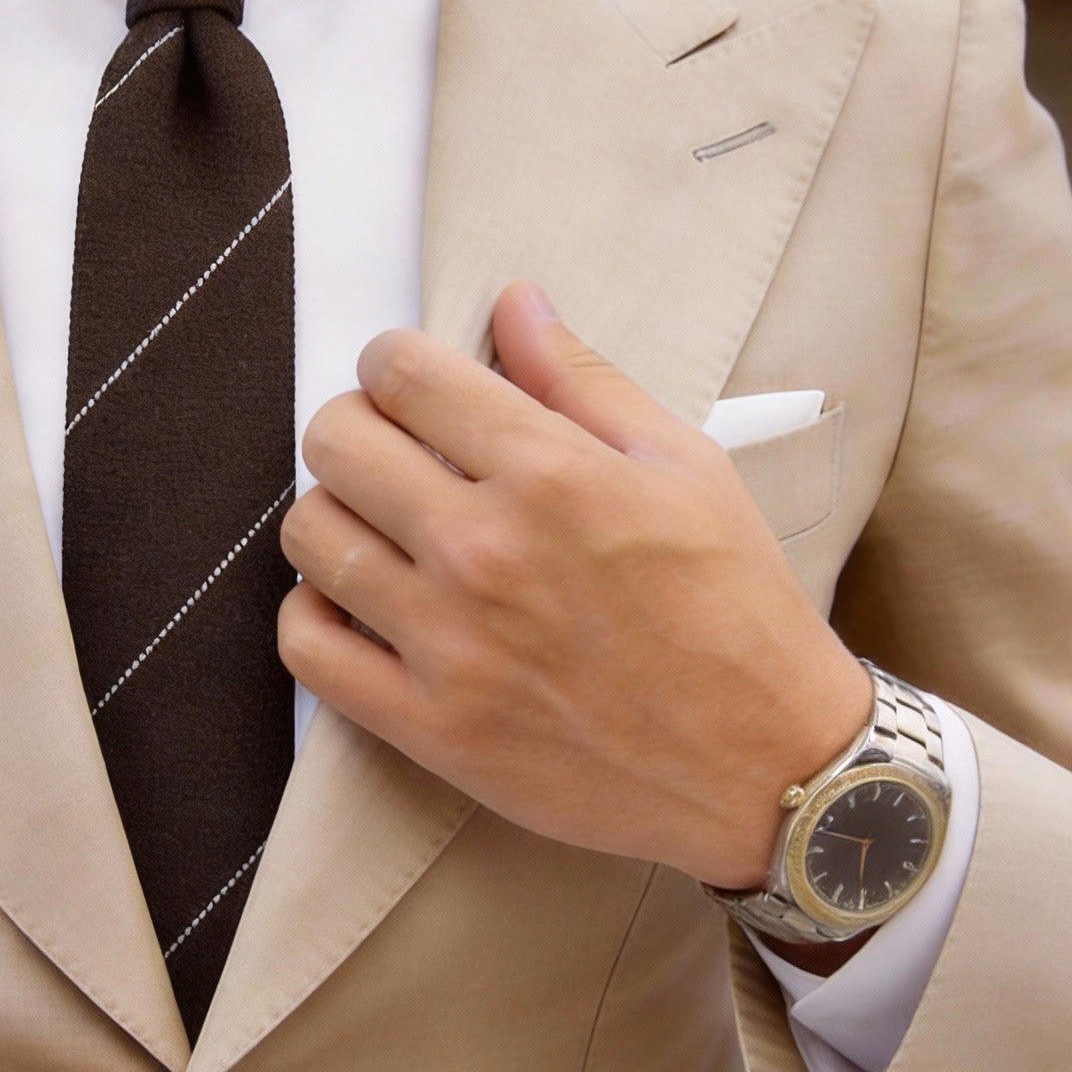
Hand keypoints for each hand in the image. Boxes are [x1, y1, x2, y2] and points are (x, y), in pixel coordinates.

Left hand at [278, 281, 872, 889]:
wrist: (764, 767)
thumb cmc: (736, 612)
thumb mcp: (686, 468)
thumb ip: (584, 381)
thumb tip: (514, 304)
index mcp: (549, 475)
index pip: (404, 374)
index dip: (392, 362)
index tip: (407, 381)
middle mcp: (483, 551)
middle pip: (337, 442)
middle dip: (355, 427)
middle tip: (390, 450)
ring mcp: (446, 643)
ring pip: (310, 536)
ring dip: (333, 516)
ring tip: (377, 529)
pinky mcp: (427, 725)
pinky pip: (307, 647)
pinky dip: (313, 614)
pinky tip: (358, 604)